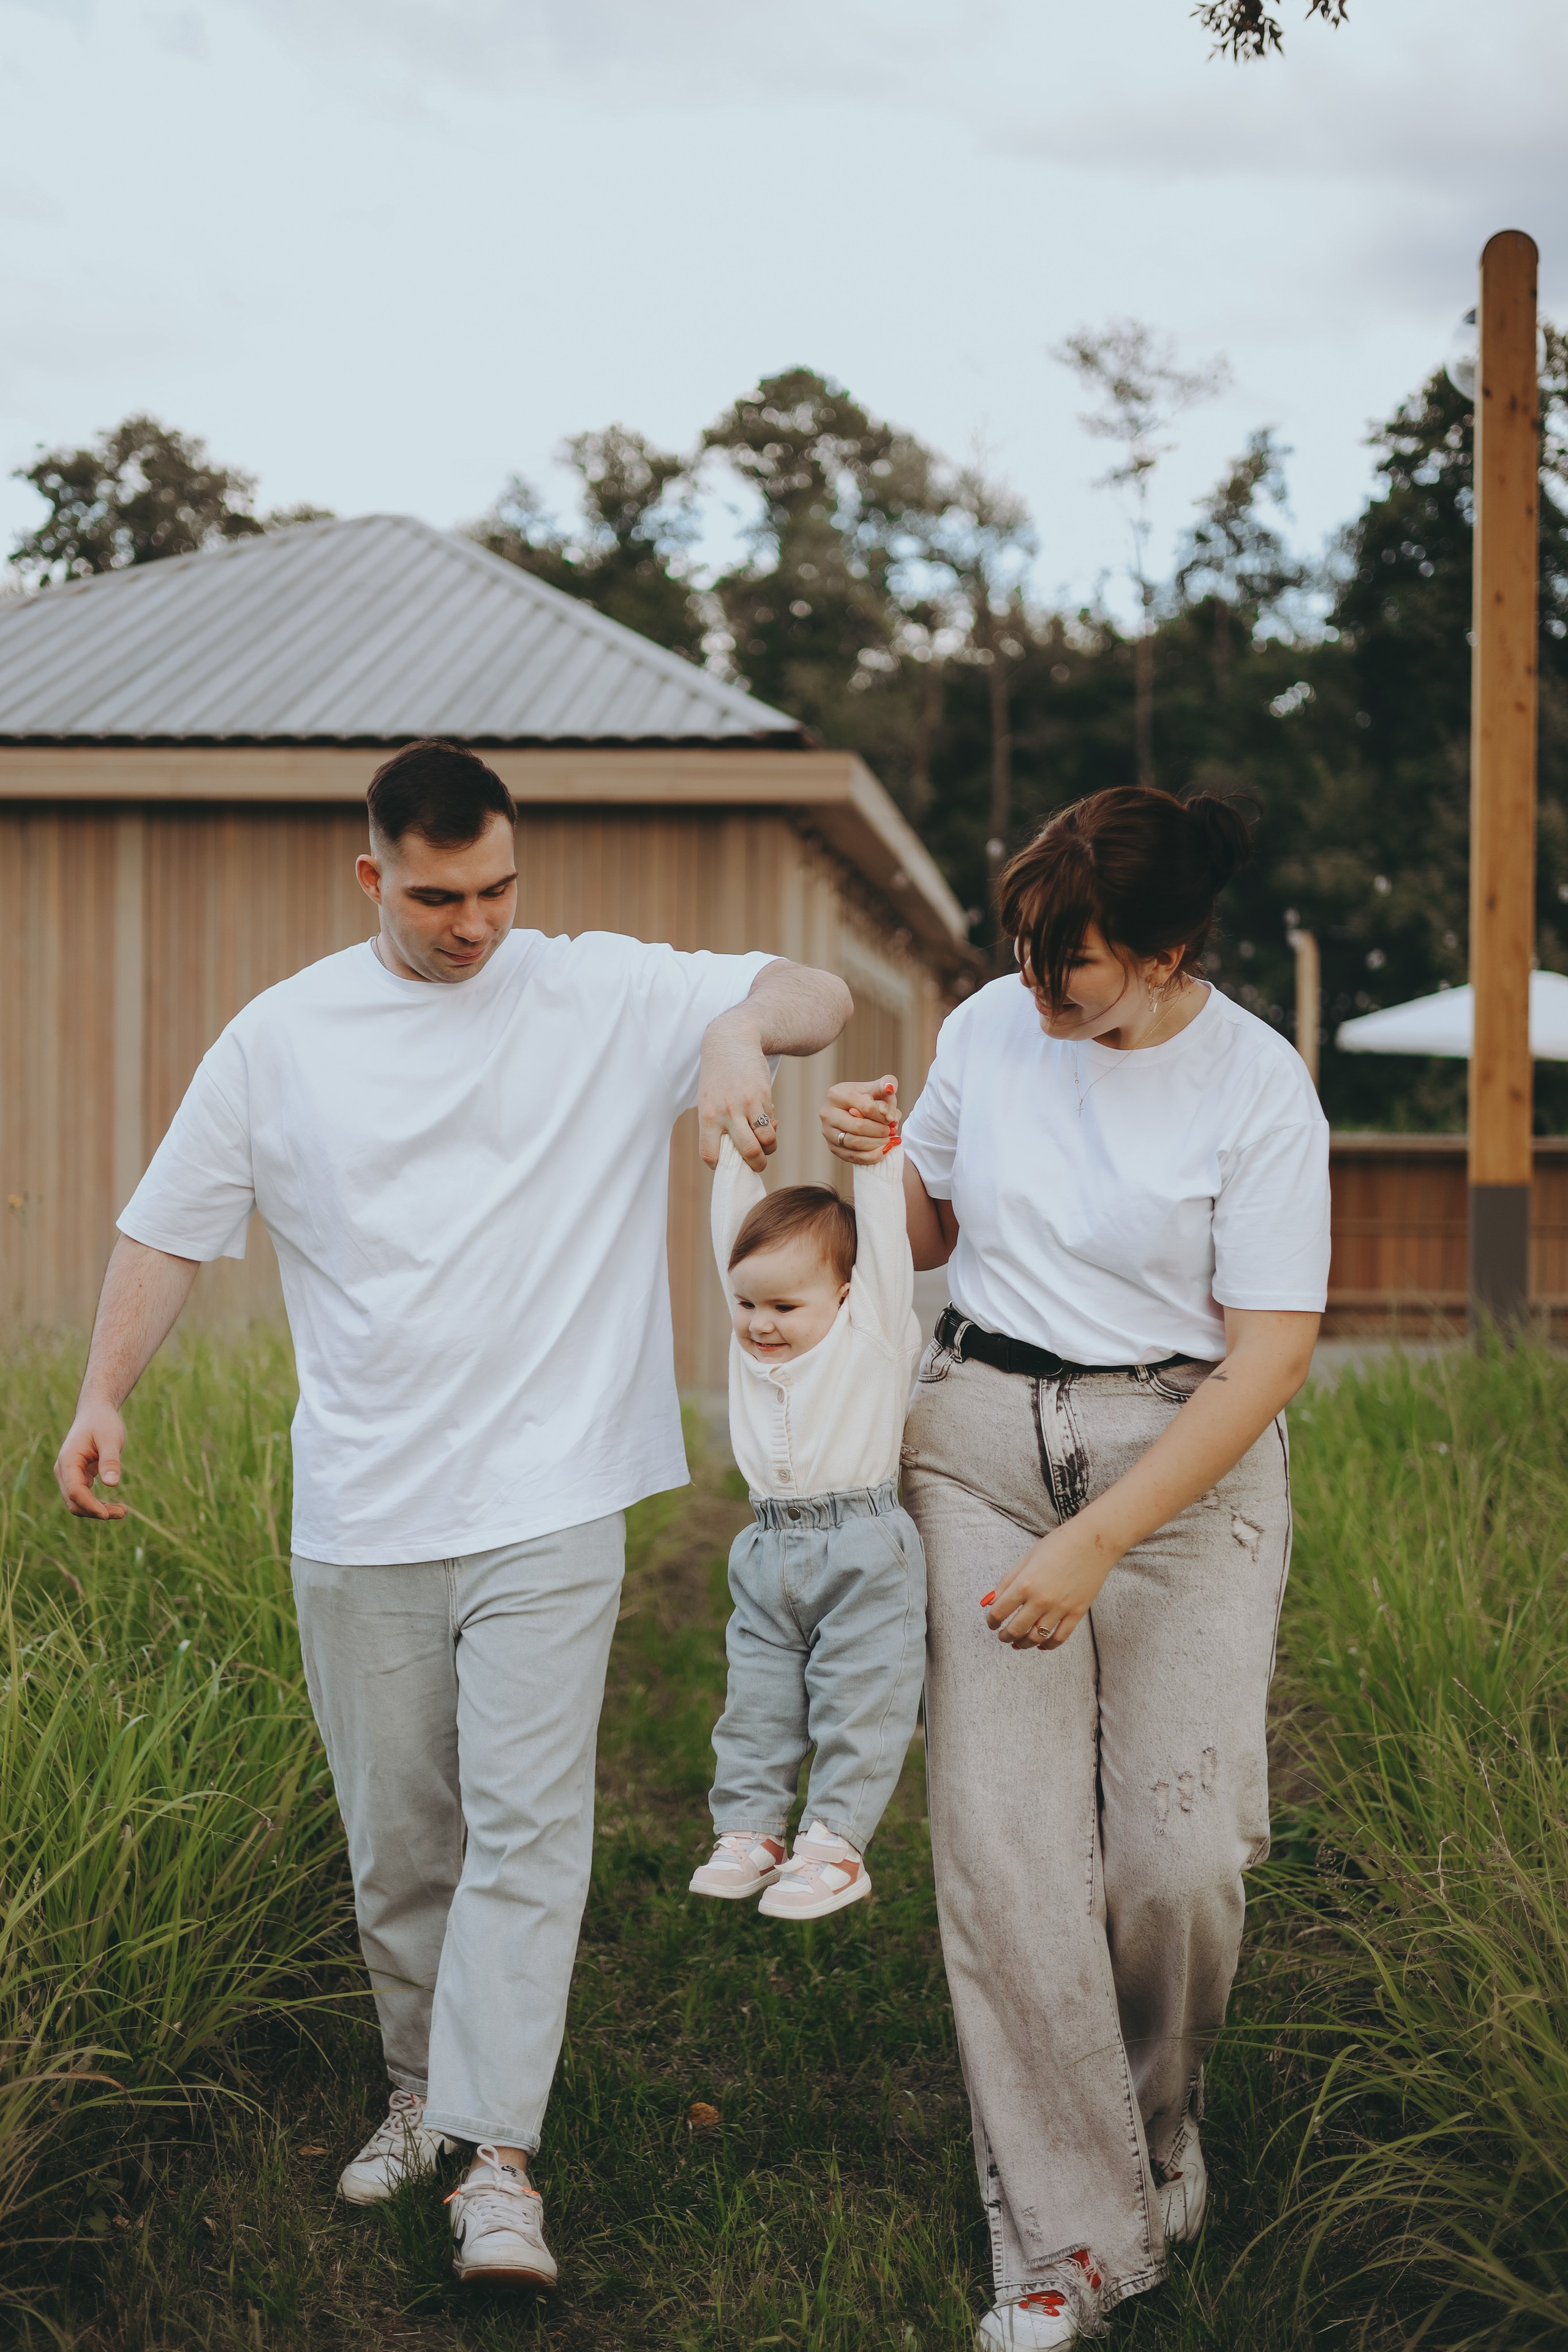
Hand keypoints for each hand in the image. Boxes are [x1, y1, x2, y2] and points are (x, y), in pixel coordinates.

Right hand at [54, 1396, 129, 1519]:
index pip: (75, 1491)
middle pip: (74, 1502)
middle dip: (96, 1511)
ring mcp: (69, 1475)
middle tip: (123, 1512)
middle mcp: (64, 1471)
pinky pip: (85, 1497)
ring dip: (98, 1510)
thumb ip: (110, 1460)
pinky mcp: (78, 1477)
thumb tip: (112, 1484)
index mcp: (68, 1461)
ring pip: (79, 1503)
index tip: (109, 1514)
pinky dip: (98, 1504)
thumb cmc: (103, 1423)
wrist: (96, 1412)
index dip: (91, 1505)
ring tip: (123, 1511)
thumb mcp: (110, 1439)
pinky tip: (117, 1505)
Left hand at [698, 1009, 777, 1171]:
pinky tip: (768, 1120)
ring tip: (767, 1144)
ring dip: (769, 1147)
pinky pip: (771, 1122)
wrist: (732, 1041)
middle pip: (747, 1152)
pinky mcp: (762, 1096)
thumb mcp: (709, 1100)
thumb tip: (746, 1148)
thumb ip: (720, 1124)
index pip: (709, 1153)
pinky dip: (772, 1127)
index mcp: (707, 1116)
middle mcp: (725, 1112)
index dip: (718, 1165)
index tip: (725, 1164)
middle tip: (758, 1164)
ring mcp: (746, 1104)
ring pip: (766, 1140)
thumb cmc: (718, 1076)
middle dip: (756, 1164)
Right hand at [820, 1076, 898, 1164]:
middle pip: (858, 1127)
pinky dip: (871, 1156)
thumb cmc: (870, 1099)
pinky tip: (884, 1151)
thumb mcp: (878, 1088)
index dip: (882, 1115)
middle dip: (879, 1131)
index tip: (893, 1118)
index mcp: (836, 1094)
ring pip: (855, 1143)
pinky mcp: (832, 1147)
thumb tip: (890, 1088)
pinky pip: (852, 1157)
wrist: (859, 1114)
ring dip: (877, 1144)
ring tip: (890, 1141)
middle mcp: (827, 1113)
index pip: (865, 1107)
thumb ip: (887, 1083)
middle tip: (892, 1131)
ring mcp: (827, 1132)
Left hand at [982, 1515, 1120, 1651]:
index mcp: (1024, 1584)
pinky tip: (1041, 1644)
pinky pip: (1059, 1638)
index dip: (991, 1621)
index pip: (999, 1612)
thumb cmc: (1058, 1544)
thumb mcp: (1026, 1559)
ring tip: (1018, 1642)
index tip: (991, 1623)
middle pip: (1016, 1629)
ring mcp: (1060, 1608)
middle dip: (1005, 1636)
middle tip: (1002, 1636)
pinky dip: (1048, 1645)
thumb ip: (1007, 1581)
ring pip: (1036, 1638)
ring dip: (1023, 1643)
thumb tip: (991, 1601)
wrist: (1093, 1542)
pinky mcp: (1077, 1613)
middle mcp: (1040, 1599)